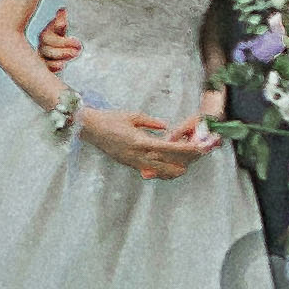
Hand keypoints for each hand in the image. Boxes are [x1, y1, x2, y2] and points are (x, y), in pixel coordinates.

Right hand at [73, 105, 202, 178]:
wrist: (90, 129)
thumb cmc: (111, 119)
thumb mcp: (134, 116)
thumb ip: (152, 123)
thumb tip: (166, 127)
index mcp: (141, 142)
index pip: (169, 148)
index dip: (186, 150)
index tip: (198, 149)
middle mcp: (138, 155)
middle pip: (168, 164)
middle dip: (185, 162)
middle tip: (197, 157)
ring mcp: (133, 162)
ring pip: (160, 172)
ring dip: (174, 169)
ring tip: (186, 165)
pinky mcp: (129, 164)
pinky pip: (150, 171)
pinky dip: (162, 170)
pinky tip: (169, 167)